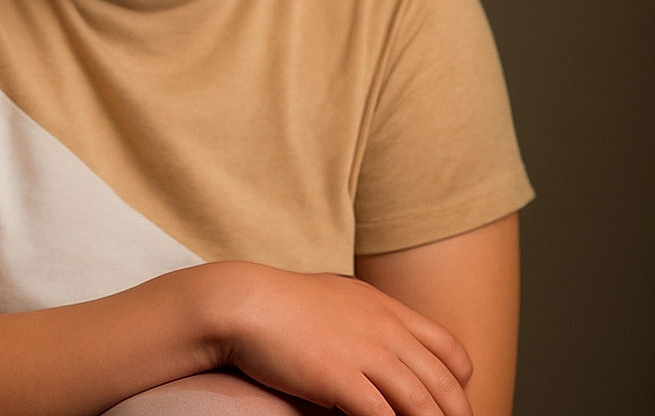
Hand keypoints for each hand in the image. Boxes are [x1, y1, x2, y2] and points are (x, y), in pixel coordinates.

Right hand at [211, 264, 473, 415]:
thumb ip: (366, 320)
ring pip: (422, 405)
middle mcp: (384, 328)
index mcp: (386, 308)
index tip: (453, 407)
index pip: (449, 350)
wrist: (244, 301)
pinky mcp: (340, 376)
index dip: (459, 384)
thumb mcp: (338, 298)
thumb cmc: (282, 304)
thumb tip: (382, 349)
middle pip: (444, 384)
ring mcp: (365, 352)